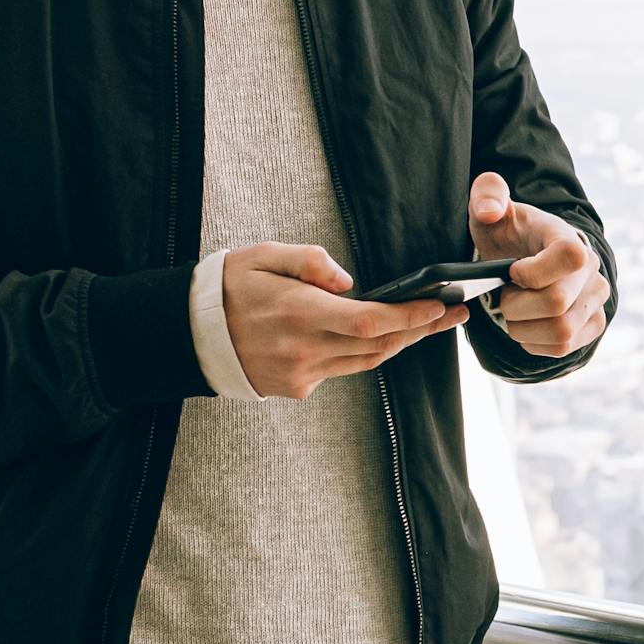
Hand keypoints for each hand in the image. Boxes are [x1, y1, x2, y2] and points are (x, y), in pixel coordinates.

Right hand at [220, 243, 462, 398]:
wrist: (189, 334)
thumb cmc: (228, 287)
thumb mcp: (263, 255)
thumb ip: (310, 261)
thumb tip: (349, 281)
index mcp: (298, 312)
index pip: (369, 321)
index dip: (410, 317)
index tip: (439, 305)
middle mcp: (304, 349)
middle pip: (379, 345)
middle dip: (420, 329)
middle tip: (454, 313)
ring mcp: (302, 374)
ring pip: (367, 362)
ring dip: (400, 343)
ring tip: (430, 323)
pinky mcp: (297, 388)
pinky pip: (342, 370)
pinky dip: (363, 353)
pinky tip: (380, 336)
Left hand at [470, 172, 610, 357]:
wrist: (532, 254)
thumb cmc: (510, 232)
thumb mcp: (491, 207)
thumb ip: (487, 195)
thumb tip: (491, 213)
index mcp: (569, 237)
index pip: (569, 257)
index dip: (532, 273)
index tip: (511, 271)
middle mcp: (592, 270)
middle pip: (557, 304)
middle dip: (516, 307)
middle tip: (504, 296)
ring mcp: (596, 300)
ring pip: (561, 333)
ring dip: (524, 329)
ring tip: (514, 312)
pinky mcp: (593, 325)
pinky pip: (564, 347)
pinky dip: (535, 343)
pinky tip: (526, 326)